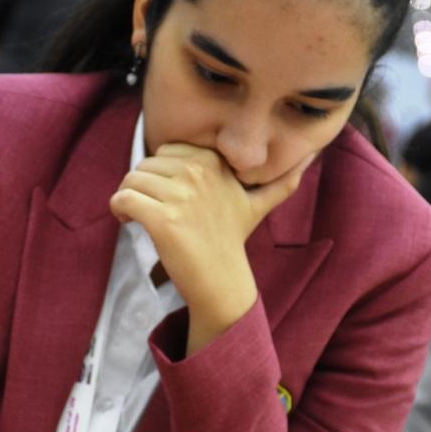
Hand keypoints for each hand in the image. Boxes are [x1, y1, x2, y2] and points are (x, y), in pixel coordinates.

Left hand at [110, 144, 311, 350]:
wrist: (221, 280)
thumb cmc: (232, 241)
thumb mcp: (259, 205)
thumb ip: (282, 182)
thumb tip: (312, 156)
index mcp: (214, 162)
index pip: (167, 151)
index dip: (160, 173)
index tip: (166, 196)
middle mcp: (198, 173)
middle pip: (145, 163)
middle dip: (141, 185)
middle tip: (149, 209)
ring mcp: (181, 195)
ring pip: (130, 179)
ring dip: (128, 198)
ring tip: (137, 217)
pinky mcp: (162, 219)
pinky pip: (123, 198)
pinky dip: (118, 209)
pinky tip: (127, 222)